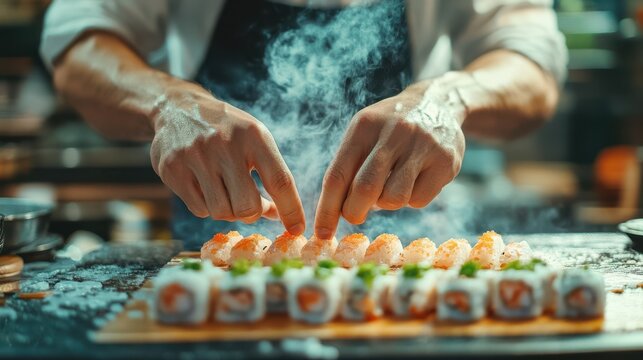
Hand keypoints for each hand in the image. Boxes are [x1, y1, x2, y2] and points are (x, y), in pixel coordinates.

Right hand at [150, 82, 304, 233]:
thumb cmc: (228, 130)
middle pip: (247, 206)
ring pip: (222, 212)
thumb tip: (280, 216)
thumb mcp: (254, 140)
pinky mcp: (172, 169)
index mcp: (253, 135)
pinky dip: (207, 207)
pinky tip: (206, 188)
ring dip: (229, 211)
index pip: (279, 181)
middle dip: (252, 214)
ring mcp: (196, 157)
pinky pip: (199, 210)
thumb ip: (270, 174)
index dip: (291, 209)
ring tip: (227, 193)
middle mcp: (224, 145)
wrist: (178, 108)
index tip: (297, 229)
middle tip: (251, 205)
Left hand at [314, 78, 466, 238]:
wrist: (439, 103)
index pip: (338, 175)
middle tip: (355, 216)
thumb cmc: (390, 129)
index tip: (322, 234)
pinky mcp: (446, 161)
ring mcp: (422, 145)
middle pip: (365, 189)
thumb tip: (335, 214)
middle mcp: (394, 132)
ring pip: (393, 198)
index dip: (327, 209)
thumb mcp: (364, 134)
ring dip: (386, 203)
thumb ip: (349, 167)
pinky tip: (415, 180)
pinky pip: (419, 200)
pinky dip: (412, 199)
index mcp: (365, 126)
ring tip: (391, 186)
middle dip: (354, 212)